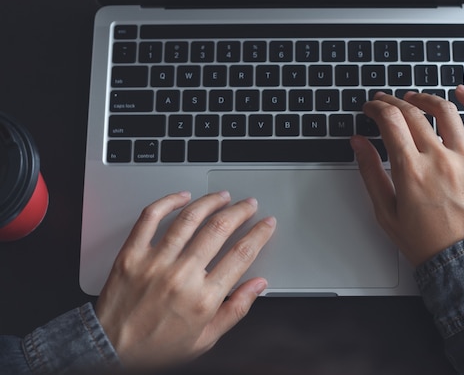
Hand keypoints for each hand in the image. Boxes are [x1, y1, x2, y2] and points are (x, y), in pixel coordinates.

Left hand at [95, 191, 274, 367]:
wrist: (111, 351)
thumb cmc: (157, 347)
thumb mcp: (205, 338)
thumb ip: (236, 310)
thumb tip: (258, 285)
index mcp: (203, 299)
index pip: (241, 255)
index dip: (259, 234)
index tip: (266, 224)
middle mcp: (181, 277)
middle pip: (219, 229)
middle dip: (241, 212)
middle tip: (248, 205)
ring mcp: (155, 263)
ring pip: (190, 218)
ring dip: (211, 202)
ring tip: (222, 197)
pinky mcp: (131, 255)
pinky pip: (150, 218)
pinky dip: (168, 202)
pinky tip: (182, 197)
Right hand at [351, 86, 463, 266]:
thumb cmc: (426, 241)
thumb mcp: (386, 212)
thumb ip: (370, 173)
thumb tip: (358, 143)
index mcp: (412, 172)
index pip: (390, 121)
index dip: (376, 108)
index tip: (370, 109)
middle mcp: (439, 159)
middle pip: (412, 113)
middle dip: (392, 102)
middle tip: (384, 103)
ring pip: (444, 111)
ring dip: (424, 98)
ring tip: (413, 99)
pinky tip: (461, 91)